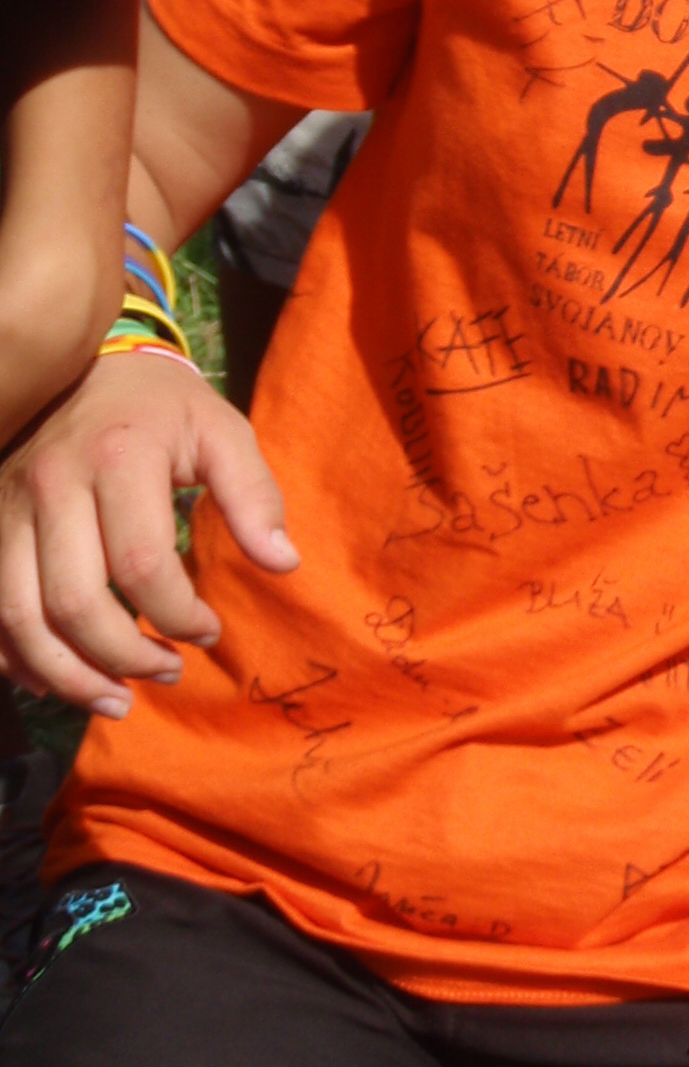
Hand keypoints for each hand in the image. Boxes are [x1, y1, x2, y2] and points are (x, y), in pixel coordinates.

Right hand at [0, 351, 298, 717]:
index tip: (209, 630)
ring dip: (67, 674)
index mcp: (119, 458)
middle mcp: (52, 484)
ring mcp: (8, 508)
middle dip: (123, 655)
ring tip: (117, 699)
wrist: (85, 367)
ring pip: (20, 616)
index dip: (178, 614)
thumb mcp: (223, 432)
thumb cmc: (164, 408)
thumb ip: (255, 495)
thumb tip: (284, 564)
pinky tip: (53, 682)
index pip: (141, 564)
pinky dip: (15, 658)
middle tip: (168, 672)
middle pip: (73, 601)